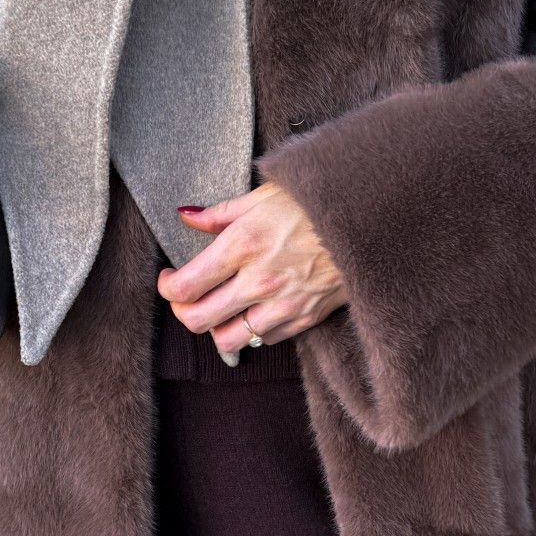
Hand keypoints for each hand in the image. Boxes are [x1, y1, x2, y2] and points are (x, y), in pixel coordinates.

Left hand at [158, 183, 346, 363]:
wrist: (369, 219)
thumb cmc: (316, 202)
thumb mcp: (264, 196)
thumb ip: (220, 213)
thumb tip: (187, 216)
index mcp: (243, 245)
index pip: (185, 286)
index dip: (167, 288)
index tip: (169, 280)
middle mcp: (259, 280)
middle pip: (199, 320)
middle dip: (184, 312)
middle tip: (187, 299)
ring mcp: (282, 304)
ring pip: (229, 340)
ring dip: (217, 327)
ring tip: (220, 309)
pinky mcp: (304, 318)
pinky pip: (264, 339)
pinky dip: (252, 330)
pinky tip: (254, 310)